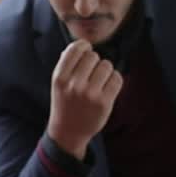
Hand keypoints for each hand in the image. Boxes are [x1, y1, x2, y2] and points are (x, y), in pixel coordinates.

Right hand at [46, 40, 122, 159]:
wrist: (68, 132)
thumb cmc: (65, 103)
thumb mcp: (58, 83)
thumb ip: (67, 64)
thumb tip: (82, 45)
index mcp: (60, 77)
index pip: (76, 48)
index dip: (84, 47)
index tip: (86, 52)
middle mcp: (74, 85)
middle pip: (93, 56)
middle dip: (94, 62)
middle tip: (91, 73)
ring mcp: (90, 94)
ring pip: (107, 65)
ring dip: (105, 71)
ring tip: (99, 81)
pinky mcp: (104, 102)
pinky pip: (117, 78)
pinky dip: (114, 80)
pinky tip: (107, 87)